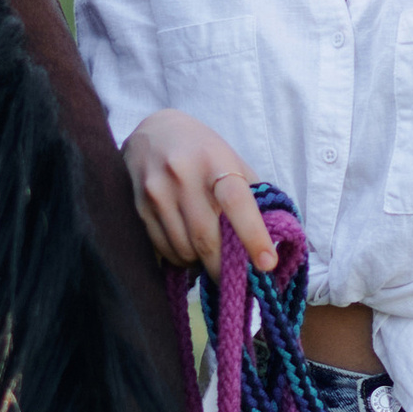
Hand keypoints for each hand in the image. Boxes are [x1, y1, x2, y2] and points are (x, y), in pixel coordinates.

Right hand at [122, 109, 276, 275]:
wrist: (152, 131)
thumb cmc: (202, 150)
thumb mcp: (231, 160)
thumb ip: (251, 194)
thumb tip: (273, 237)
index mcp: (215, 161)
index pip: (236, 202)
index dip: (253, 235)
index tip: (267, 264)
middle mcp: (183, 175)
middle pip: (206, 237)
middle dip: (223, 267)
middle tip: (235, 280)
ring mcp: (157, 192)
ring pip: (182, 249)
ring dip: (199, 263)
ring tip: (208, 257)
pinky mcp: (138, 206)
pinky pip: (162, 248)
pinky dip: (179, 258)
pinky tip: (186, 250)